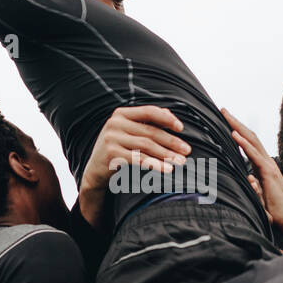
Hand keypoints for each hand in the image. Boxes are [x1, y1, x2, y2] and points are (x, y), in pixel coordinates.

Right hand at [78, 105, 188, 229]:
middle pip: (150, 132)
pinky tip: (167, 170)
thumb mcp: (129, 132)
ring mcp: (111, 138)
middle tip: (187, 151)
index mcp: (121, 114)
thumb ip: (147, 122)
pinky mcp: (111, 154)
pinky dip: (155, 165)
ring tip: (180, 162)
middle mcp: (115, 123)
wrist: (95, 171)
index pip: (149, 112)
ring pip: (146, 146)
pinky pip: (138, 159)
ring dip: (166, 155)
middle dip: (171, 142)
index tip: (181, 128)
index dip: (166, 119)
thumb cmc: (118, 150)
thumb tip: (169, 113)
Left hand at [221, 108, 282, 247]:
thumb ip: (254, 184)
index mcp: (264, 165)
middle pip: (250, 136)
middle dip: (235, 121)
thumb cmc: (274, 209)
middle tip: (222, 109)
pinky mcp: (268, 173)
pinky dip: (243, 142)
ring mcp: (268, 165)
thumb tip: (248, 177)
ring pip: (251, 140)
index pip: (250, 142)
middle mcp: (267, 161)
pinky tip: (234, 134)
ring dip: (237, 126)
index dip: (238, 130)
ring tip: (225, 115)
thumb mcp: (259, 193)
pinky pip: (254, 154)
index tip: (226, 120)